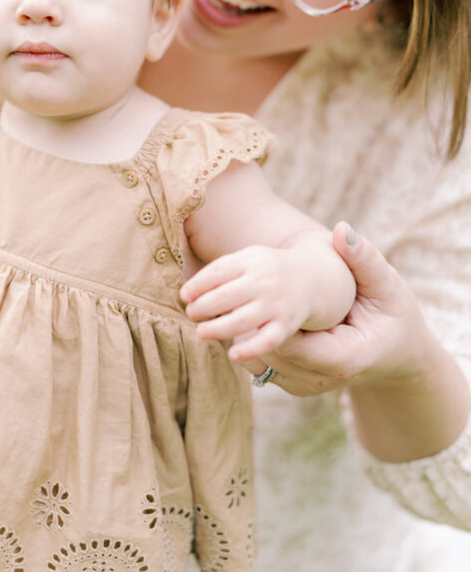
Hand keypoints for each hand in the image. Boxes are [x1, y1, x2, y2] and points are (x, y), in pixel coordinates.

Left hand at [180, 243, 312, 361]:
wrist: (310, 278)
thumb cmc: (265, 271)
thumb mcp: (246, 260)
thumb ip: (220, 272)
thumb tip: (188, 293)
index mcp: (251, 261)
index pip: (218, 272)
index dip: (197, 285)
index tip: (183, 296)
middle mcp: (264, 282)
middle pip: (227, 296)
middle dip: (203, 306)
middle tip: (190, 313)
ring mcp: (276, 304)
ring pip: (242, 320)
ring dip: (218, 328)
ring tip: (200, 332)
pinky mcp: (286, 325)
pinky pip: (267, 340)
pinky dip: (250, 349)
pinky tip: (232, 355)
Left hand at [236, 222, 430, 396]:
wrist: (400, 356)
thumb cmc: (394, 316)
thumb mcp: (388, 287)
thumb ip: (365, 260)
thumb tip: (342, 229)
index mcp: (343, 358)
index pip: (289, 343)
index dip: (262, 319)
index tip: (245, 288)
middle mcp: (321, 379)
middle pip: (267, 354)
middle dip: (242, 325)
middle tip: (215, 295)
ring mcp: (306, 386)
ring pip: (259, 363)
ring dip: (239, 334)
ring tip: (219, 302)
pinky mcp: (295, 384)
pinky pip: (262, 365)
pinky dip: (248, 341)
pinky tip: (238, 314)